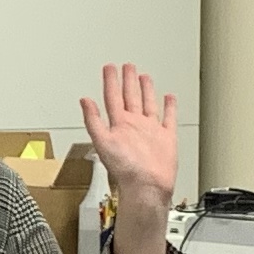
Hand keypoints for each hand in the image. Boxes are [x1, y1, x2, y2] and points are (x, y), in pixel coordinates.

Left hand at [82, 63, 177, 214]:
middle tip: (126, 66)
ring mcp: (150, 131)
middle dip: (128, 81)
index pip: (112, 97)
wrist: (147, 186)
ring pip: (148, 104)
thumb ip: (93, 121)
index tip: (109, 67)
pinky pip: (168, 118)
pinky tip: (168, 98)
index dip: (110, 82)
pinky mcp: (166, 138)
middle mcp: (134, 126)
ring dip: (145, 90)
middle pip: (130, 97)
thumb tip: (84, 101)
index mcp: (119, 125)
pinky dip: (169, 107)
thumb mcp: (103, 142)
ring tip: (143, 76)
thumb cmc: (125, 170)